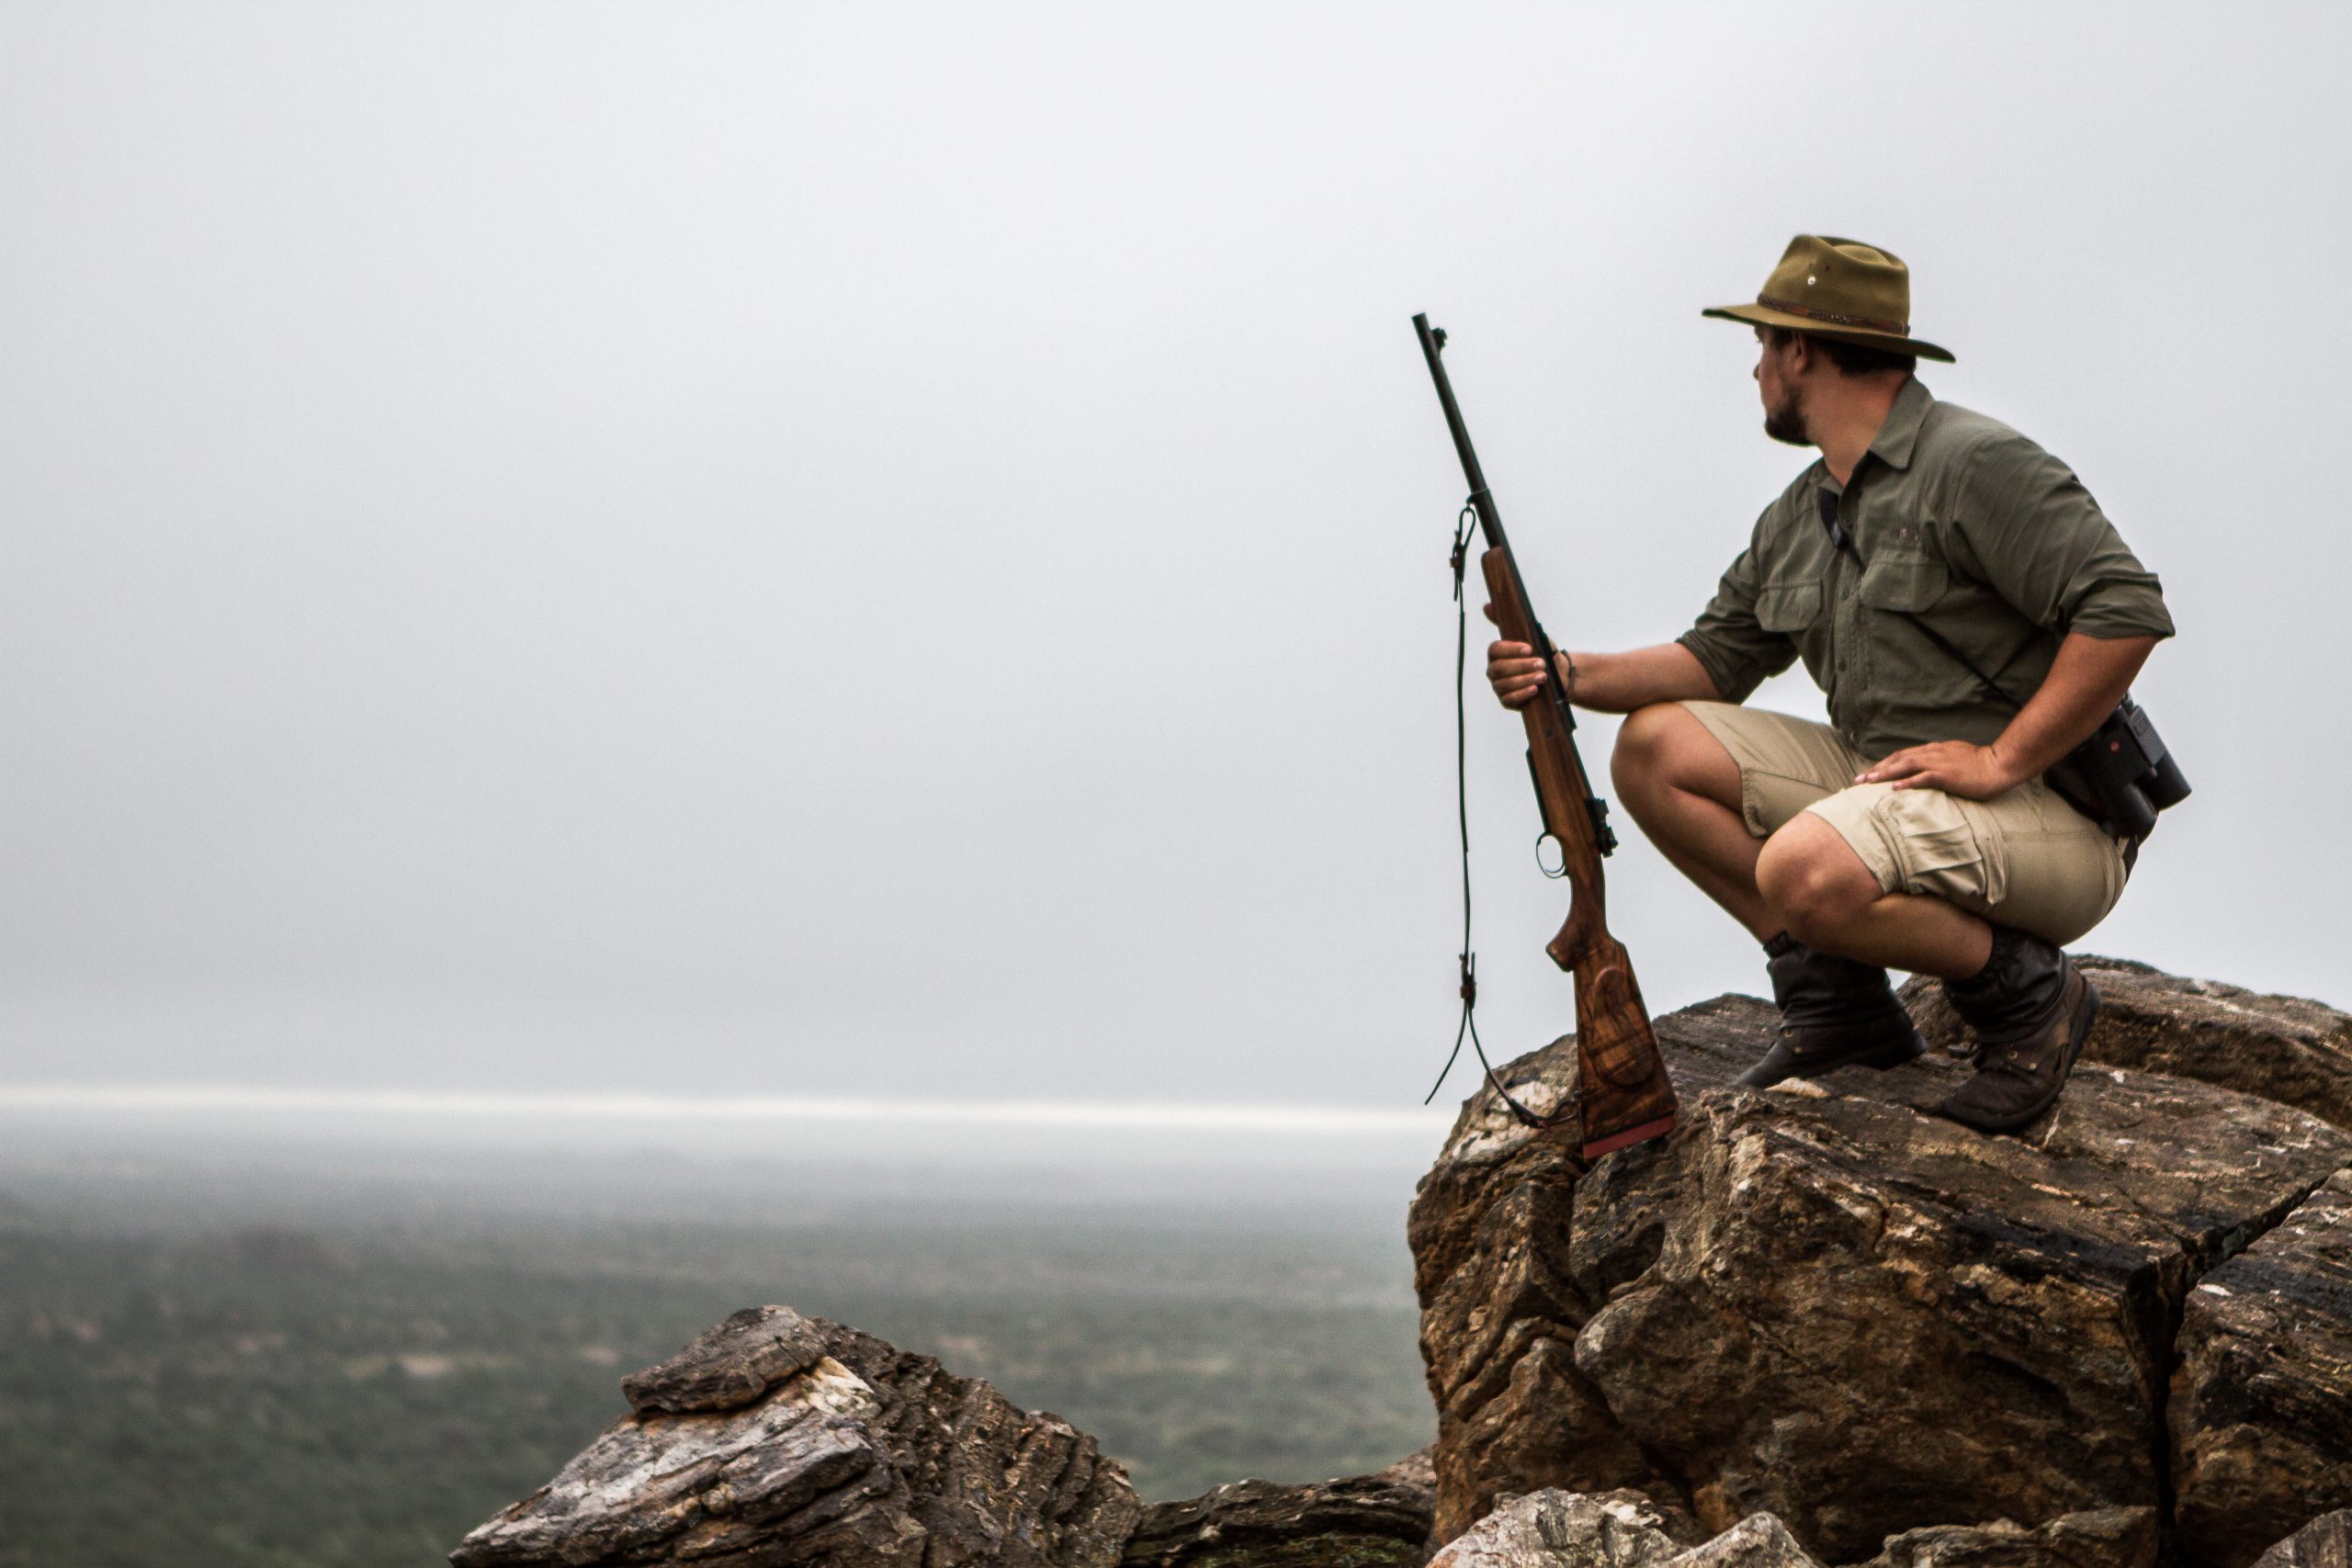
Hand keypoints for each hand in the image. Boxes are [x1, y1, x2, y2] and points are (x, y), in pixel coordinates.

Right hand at [1482, 605, 1551, 709]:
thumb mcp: (1532, 634)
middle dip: (1522, 666)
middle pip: (1500, 668)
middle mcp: (1494, 670)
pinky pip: (1509, 699)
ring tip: (1543, 676)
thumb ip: (1509, 621)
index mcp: (1498, 654)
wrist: (1560, 676)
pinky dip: (1522, 694)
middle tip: (1541, 663)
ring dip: (1525, 679)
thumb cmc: (1542, 653)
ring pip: (1505, 684)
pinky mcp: (1507, 701)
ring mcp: (1499, 686)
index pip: (1494, 650)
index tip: (1529, 648)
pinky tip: (1534, 689)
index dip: (1510, 649)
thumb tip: (1486, 606)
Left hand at [1854, 741, 2020, 800]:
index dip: (1884, 763)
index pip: (1903, 755)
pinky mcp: (1947, 775)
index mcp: (1934, 750)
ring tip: (1868, 783)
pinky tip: (1893, 789)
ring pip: (1905, 765)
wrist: (2001, 764)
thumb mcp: (1955, 758)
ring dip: (1884, 774)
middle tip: (1858, 780)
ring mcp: (1939, 762)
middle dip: (1876, 769)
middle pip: (1898, 759)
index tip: (1869, 773)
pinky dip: (1907, 782)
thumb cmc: (1981, 764)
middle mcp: (1932, 753)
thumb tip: (1926, 770)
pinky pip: (1923, 778)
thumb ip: (1939, 761)